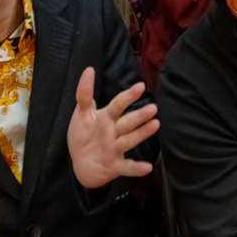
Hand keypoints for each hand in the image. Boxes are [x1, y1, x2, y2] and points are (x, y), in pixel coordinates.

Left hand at [66, 67, 157, 189]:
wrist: (81, 164)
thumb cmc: (83, 135)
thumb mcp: (81, 114)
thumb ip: (85, 94)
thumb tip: (89, 69)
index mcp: (108, 117)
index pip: (119, 104)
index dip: (128, 96)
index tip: (140, 86)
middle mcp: (115, 131)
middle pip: (127, 122)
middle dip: (139, 116)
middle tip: (153, 108)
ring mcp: (116, 149)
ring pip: (129, 140)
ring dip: (142, 134)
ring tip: (155, 125)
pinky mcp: (115, 166)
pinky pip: (127, 167)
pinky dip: (136, 168)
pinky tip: (148, 167)